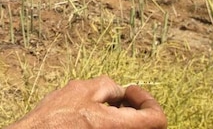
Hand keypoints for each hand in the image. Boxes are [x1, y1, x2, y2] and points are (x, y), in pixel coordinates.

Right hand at [6, 75, 166, 128]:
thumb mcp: (81, 90)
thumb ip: (108, 86)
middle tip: (118, 96)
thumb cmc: (55, 118)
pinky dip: (112, 123)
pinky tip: (93, 117)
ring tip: (102, 105)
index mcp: (120, 127)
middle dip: (134, 106)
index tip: (130, 91)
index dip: (148, 100)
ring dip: (123, 115)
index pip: (157, 119)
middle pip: (146, 126)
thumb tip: (120, 91)